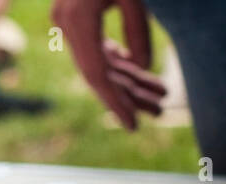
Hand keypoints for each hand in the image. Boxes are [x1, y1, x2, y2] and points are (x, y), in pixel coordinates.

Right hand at [51, 0, 165, 129]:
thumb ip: (137, 30)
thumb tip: (141, 67)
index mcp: (78, 19)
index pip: (96, 74)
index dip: (116, 103)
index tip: (133, 126)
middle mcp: (66, 23)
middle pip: (98, 73)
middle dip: (130, 96)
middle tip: (159, 111)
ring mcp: (67, 19)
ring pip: (99, 62)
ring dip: (128, 80)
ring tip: (158, 94)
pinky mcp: (73, 15)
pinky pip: (95, 47)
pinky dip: (118, 61)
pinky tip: (140, 72)